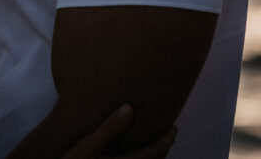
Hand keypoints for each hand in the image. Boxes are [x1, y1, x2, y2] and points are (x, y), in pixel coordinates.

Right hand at [61, 105, 175, 158]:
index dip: (167, 139)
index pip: (155, 152)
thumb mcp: (87, 146)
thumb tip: (128, 108)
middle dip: (164, 147)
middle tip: (168, 133)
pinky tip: (134, 152)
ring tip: (154, 141)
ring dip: (154, 155)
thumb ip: (109, 128)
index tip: (174, 127)